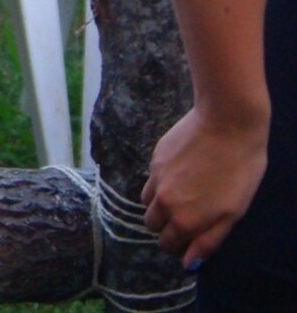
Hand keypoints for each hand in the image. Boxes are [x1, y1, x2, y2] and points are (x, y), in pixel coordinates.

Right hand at [142, 104, 268, 268]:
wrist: (226, 124)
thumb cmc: (240, 170)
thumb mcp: (233, 213)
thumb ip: (208, 240)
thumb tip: (187, 263)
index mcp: (185, 220)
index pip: (168, 243)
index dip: (178, 243)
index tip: (190, 235)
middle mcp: (164, 202)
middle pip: (152, 224)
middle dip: (166, 224)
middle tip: (188, 213)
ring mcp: (156, 179)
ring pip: (147, 202)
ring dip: (160, 203)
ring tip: (184, 192)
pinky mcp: (154, 158)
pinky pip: (152, 179)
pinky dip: (162, 182)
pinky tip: (184, 171)